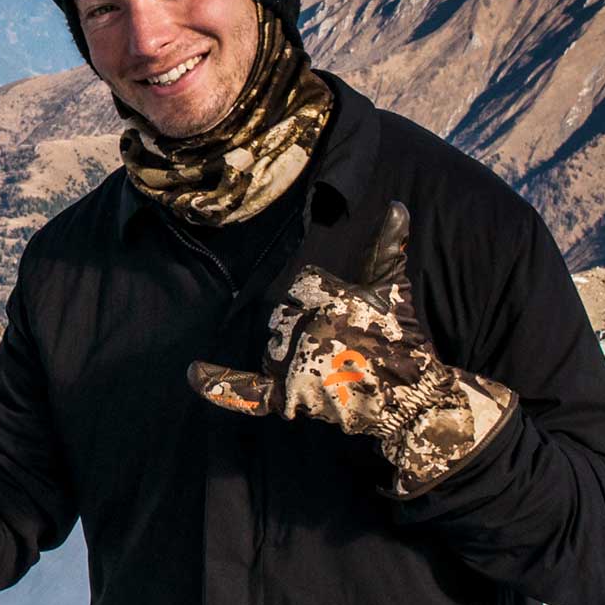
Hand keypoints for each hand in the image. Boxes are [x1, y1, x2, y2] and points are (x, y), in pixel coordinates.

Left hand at [186, 201, 515, 494]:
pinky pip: (249, 392)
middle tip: (341, 345)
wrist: (410, 399)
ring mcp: (296, 365)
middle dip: (306, 327)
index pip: (301, 285)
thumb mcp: (395, 290)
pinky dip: (220, 386)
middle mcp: (307, 329)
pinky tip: (193, 373)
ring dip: (291, 353)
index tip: (349, 316)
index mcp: (326, 297)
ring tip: (327, 364)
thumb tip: (397, 206)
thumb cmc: (403, 340)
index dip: (322, 298)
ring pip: (272, 347)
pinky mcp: (290, 398)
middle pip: (282, 316)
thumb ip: (388, 247)